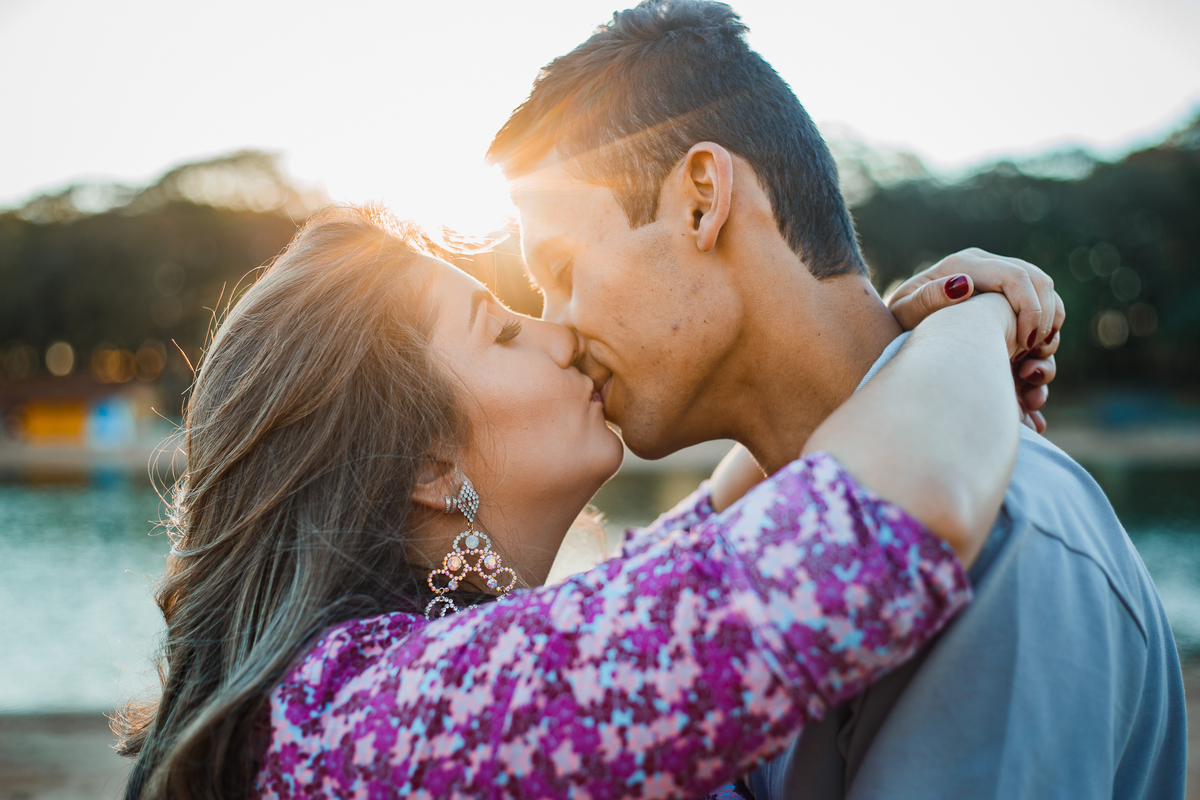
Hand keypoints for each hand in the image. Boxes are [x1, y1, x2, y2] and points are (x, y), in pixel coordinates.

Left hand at [885, 248, 1064, 433]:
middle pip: (1042, 284)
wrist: (896, 334)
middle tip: (1032, 359)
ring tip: (1029, 372)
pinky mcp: (1008, 308)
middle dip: (1046, 322)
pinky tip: (1029, 377)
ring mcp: (999, 288)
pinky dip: (1044, 347)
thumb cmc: (897, 324)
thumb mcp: (903, 314)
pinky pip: (1042, 320)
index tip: (1025, 346)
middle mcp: (987, 270)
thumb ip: (926, 299)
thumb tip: (962, 285)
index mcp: (964, 265)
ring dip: (1049, 337)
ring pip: (1049, 301)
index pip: (1017, 276)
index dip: (1031, 309)